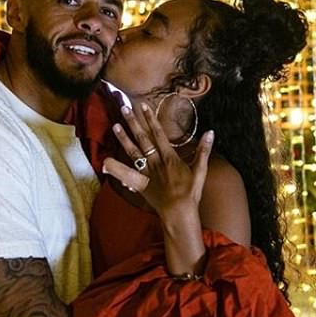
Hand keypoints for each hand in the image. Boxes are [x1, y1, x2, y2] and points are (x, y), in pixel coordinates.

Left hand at [102, 103, 213, 217]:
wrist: (179, 210)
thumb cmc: (190, 191)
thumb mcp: (200, 170)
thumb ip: (203, 150)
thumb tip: (211, 132)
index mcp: (169, 157)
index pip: (158, 133)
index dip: (151, 119)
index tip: (144, 106)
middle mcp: (156, 162)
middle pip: (143, 139)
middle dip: (133, 122)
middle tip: (124, 108)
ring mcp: (146, 172)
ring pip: (133, 152)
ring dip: (123, 138)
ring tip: (115, 125)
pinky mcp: (140, 183)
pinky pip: (126, 175)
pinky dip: (116, 169)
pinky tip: (105, 162)